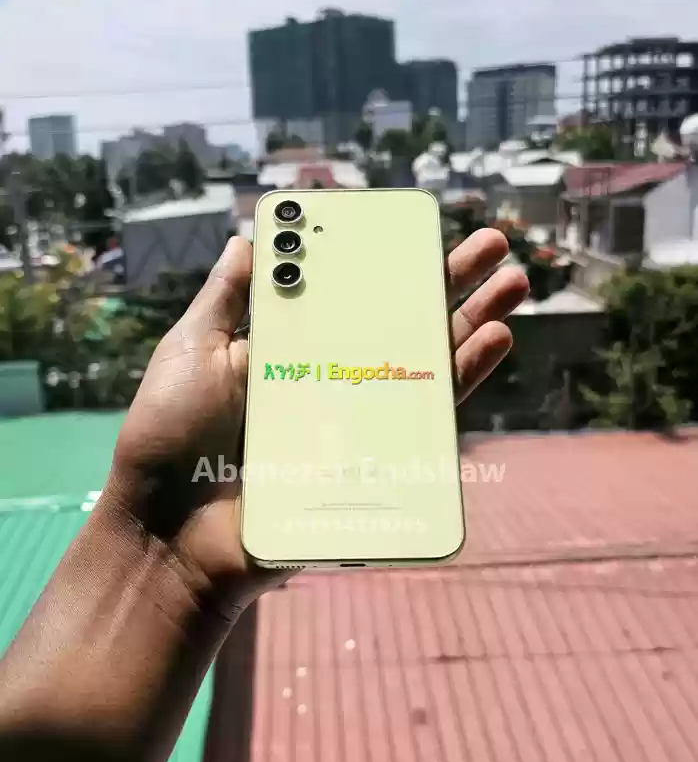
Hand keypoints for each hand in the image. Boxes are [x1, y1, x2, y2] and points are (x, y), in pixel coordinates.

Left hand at [109, 230, 527, 615]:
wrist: (174, 531)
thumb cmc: (170, 438)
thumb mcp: (192, 350)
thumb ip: (225, 298)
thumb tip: (249, 236)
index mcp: (289, 348)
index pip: (348, 296)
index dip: (386, 265)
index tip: (420, 231)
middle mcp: (331, 379)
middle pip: (399, 323)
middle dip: (448, 283)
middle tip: (493, 243)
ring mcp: (356, 421)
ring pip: (426, 364)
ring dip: (473, 322)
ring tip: (512, 282)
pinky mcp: (374, 463)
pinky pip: (426, 417)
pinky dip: (462, 377)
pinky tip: (492, 340)